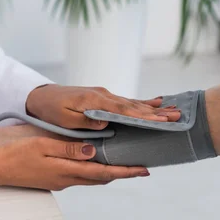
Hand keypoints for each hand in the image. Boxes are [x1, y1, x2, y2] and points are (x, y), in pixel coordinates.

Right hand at [0, 136, 148, 191]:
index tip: (144, 169)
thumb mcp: (42, 146)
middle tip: (141, 166)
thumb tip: (95, 151)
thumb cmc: (16, 153)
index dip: (125, 171)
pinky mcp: (54, 179)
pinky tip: (97, 161)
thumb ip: (69, 149)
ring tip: (125, 164)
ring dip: (110, 172)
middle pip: (102, 178)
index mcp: (66, 171)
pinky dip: (95, 170)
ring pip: (92, 178)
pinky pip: (81, 176)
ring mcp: (60, 181)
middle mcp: (67, 180)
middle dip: (123, 173)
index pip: (103, 172)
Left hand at [25, 84, 180, 129]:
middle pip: (134, 106)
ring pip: (133, 103)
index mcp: (95, 101)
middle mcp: (104, 95)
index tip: (161, 121)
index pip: (124, 111)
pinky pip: (126, 102)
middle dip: (156, 112)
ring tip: (173, 110)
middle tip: (177, 116)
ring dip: (153, 108)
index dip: (144, 117)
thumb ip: (85, 121)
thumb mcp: (64, 119)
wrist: (42, 96)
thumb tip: (106, 123)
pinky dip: (142, 104)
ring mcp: (105, 95)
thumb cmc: (51, 111)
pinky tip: (155, 103)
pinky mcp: (104, 98)